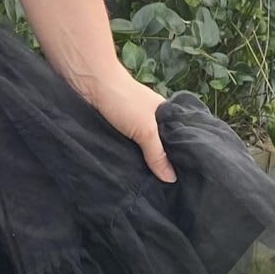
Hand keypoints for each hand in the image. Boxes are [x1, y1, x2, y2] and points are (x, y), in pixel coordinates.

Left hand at [76, 66, 176, 181]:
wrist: (88, 82)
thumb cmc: (123, 100)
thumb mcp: (146, 130)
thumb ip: (158, 154)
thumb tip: (172, 178)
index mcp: (165, 114)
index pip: (180, 139)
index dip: (183, 157)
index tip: (187, 179)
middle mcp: (150, 119)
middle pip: (160, 146)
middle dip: (162, 164)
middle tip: (168, 190)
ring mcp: (131, 124)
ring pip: (141, 149)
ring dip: (142, 163)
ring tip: (149, 188)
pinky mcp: (114, 129)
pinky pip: (125, 147)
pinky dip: (127, 158)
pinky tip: (129, 175)